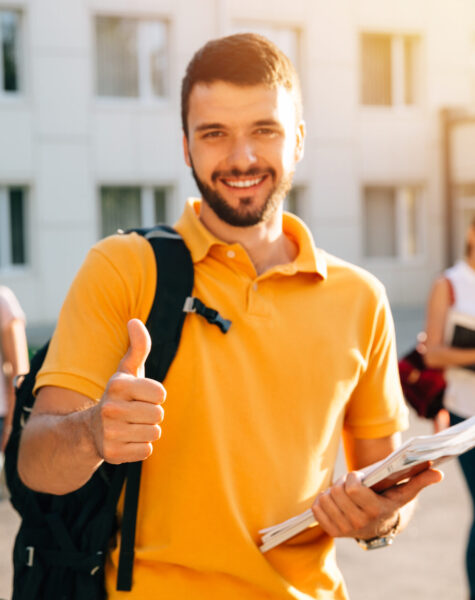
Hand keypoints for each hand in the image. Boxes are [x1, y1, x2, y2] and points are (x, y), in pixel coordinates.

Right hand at [89, 318, 165, 463]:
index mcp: (117, 385)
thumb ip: (138, 347)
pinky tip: (127, 439)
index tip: (141, 396)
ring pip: (154, 433)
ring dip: (147, 430)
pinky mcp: (112, 454)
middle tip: (135, 413)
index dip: (155, 396)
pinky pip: (146, 450)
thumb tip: (134, 321)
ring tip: (131, 425)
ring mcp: (110, 432)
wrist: (91, 430)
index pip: (160, 393)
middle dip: (152, 414)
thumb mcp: (127, 371)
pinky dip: (140, 447)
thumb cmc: (119, 396)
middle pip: (158, 414)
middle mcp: (110, 408)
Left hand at [311, 467, 442, 539]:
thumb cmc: (389, 501)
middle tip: (350, 485)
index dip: (352, 478)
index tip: (357, 476)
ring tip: (343, 494)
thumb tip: (437, 472)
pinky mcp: (332, 532)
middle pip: (337, 492)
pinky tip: (334, 501)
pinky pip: (316, 509)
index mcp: (375, 511)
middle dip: (342, 483)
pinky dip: (322, 500)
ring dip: (331, 491)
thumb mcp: (403, 492)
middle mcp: (359, 523)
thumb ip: (419, 481)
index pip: (352, 489)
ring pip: (325, 499)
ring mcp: (345, 529)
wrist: (379, 526)